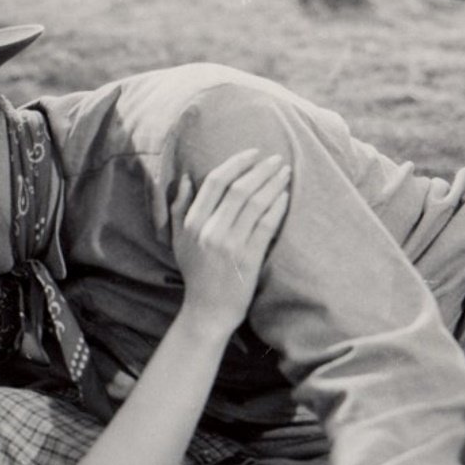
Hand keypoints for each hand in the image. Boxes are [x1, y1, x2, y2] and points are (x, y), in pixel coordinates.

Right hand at [171, 149, 290, 331]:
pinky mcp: (248, 258)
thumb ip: (178, 208)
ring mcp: (230, 244)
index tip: (253, 153)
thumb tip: (185, 177)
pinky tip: (285, 196)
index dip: (236, 163)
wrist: (208, 310)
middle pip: (238, 189)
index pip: (215, 182)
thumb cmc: (196, 273)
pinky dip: (277, 207)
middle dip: (260, 169)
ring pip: (255, 203)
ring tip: (284, 172)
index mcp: (192, 223)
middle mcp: (209, 230)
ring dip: (272, 183)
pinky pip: (266, 225)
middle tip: (276, 158)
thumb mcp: (178, 241)